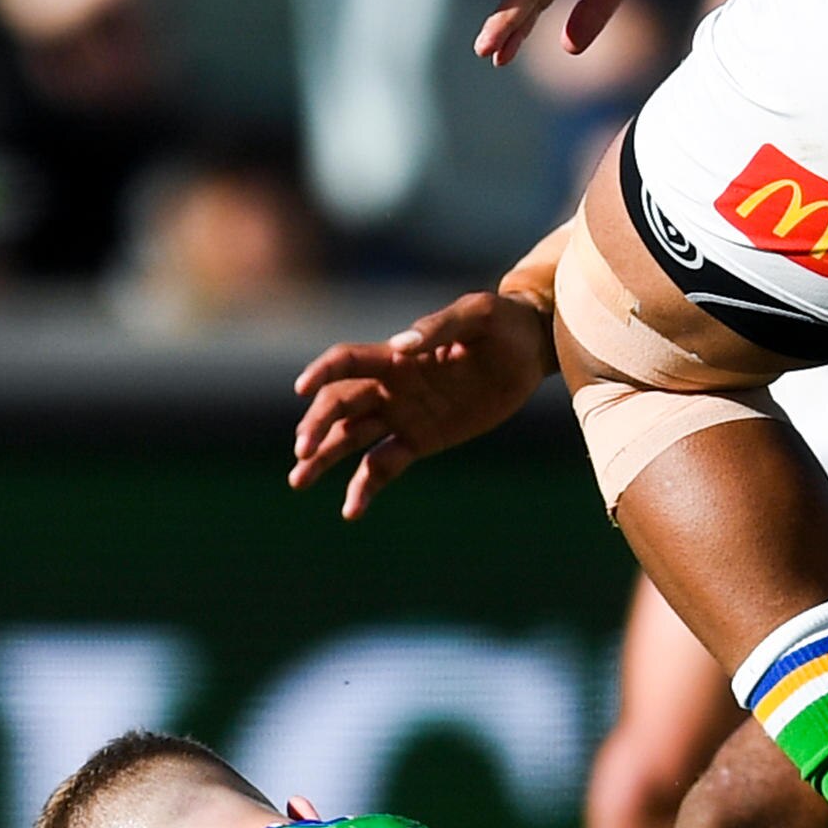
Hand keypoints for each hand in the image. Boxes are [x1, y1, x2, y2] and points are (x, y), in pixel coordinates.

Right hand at [288, 287, 555, 518]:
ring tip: (298, 481)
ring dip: (323, 458)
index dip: (321, 373)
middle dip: (316, 427)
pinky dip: (364, 487)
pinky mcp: (421, 441)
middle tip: (303, 453)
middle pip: (339, 406)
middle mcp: (391, 387)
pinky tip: (350, 512)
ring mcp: (403, 416)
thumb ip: (439, 327)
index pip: (347, 362)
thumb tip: (402, 346)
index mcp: (397, 356)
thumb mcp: (478, 315)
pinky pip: (383, 466)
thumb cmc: (503, 324)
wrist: (530, 351)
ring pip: (350, 438)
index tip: (301, 391)